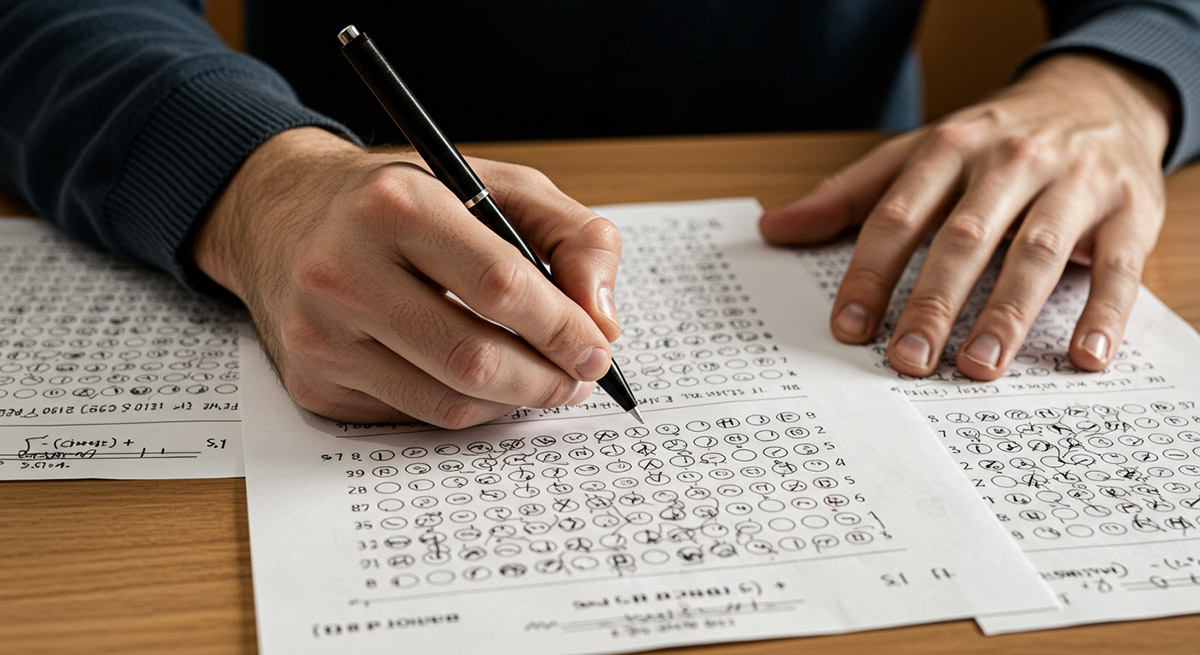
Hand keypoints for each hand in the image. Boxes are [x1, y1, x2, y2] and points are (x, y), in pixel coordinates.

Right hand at [194, 127, 621, 426]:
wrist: (283, 213)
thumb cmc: (405, 200)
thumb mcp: (498, 186)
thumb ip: (574, 237)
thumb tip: (603, 321)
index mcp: (394, 203)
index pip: (499, 285)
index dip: (562, 329)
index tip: (597, 350)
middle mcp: (342, 269)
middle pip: (473, 359)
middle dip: (546, 379)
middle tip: (577, 378)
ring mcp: (320, 333)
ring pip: (448, 403)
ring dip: (513, 403)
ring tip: (540, 381)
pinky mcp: (312, 381)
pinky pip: (414, 416)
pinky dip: (464, 408)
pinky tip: (479, 381)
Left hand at [760, 54, 1174, 379]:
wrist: (1100, 95)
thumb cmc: (993, 141)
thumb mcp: (917, 154)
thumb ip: (848, 195)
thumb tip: (775, 229)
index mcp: (949, 149)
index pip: (899, 215)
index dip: (871, 273)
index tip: (848, 328)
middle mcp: (1009, 162)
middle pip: (965, 237)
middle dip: (933, 302)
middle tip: (908, 361)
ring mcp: (1075, 183)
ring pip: (1038, 251)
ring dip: (1007, 313)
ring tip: (978, 367)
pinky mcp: (1130, 209)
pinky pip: (1119, 266)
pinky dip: (1103, 312)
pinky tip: (1083, 357)